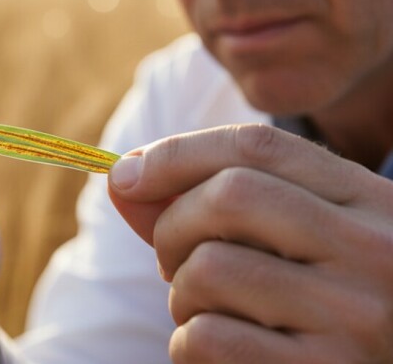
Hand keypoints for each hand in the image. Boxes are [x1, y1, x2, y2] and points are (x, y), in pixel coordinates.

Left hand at [108, 124, 392, 362]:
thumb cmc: (317, 307)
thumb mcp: (290, 242)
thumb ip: (211, 205)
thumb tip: (122, 177)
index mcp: (372, 202)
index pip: (259, 146)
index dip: (176, 153)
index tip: (126, 175)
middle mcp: (374, 250)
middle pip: (228, 196)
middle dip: (172, 226)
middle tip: (173, 261)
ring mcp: (355, 315)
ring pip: (208, 269)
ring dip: (180, 294)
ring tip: (206, 311)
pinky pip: (207, 337)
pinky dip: (187, 344)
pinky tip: (217, 351)